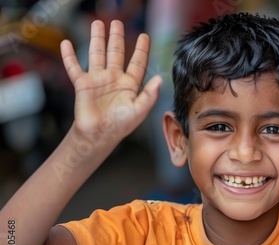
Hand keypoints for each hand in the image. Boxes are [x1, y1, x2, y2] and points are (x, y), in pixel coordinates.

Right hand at [60, 20, 160, 140]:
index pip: (137, 63)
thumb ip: (149, 95)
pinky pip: (74, 67)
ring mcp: (98, 80)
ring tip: (97, 24)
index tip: (144, 36)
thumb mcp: (139, 110)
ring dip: (97, 39)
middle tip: (117, 22)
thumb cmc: (121, 126)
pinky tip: (66, 43)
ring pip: (97, 54)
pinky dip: (69, 56)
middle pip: (116, 53)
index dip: (141, 49)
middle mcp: (114, 79)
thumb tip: (159, 79)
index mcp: (130, 84)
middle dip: (117, 37)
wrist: (99, 135)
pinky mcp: (83, 85)